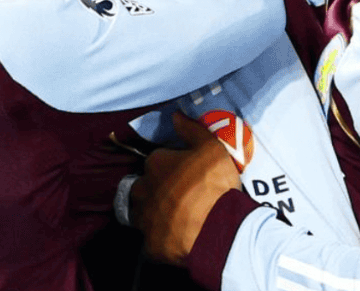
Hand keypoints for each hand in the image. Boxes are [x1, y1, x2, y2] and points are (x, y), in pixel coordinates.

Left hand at [131, 112, 241, 265]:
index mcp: (155, 163)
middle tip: (177, 197)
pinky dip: (161, 239)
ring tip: (174, 219)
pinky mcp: (150, 245)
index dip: (171, 167)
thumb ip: (191, 130)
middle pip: (143, 186)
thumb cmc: (214, 183)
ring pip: (142, 214)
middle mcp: (142, 189)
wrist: (217, 228)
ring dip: (152, 214)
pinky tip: (177, 239)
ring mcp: (144, 219)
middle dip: (154, 190)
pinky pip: (152, 241)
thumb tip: (174, 115)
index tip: (185, 175)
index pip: (157, 160)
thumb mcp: (211, 147)